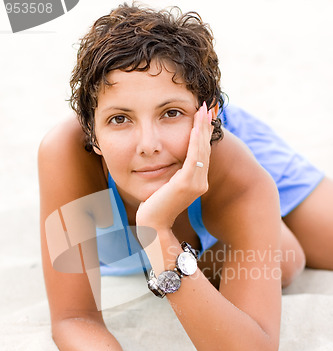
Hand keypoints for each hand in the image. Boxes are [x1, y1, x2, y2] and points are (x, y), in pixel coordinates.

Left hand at [136, 102, 212, 231]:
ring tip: (203, 110)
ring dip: (202, 128)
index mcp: (196, 182)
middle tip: (208, 106)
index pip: (202, 153)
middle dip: (206, 126)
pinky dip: (195, 140)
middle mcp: (200, 182)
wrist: (152, 226)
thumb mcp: (166, 188)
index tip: (203, 116)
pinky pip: (193, 156)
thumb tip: (169, 164)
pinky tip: (195, 126)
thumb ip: (172, 176)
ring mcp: (195, 183)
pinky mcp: (186, 183)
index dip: (203, 134)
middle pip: (205, 148)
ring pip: (201, 150)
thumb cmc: (155, 208)